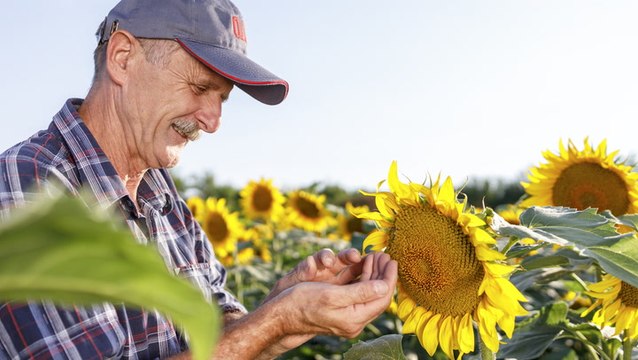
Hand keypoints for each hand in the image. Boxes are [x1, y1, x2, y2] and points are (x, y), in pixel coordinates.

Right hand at [275, 252, 396, 338]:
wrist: (281, 314)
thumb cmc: (303, 302)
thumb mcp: (332, 295)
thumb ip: (360, 292)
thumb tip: (384, 287)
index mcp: (353, 319)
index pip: (382, 298)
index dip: (389, 278)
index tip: (392, 260)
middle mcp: (353, 320)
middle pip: (378, 296)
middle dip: (382, 274)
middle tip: (384, 255)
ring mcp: (348, 317)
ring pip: (369, 294)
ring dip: (373, 274)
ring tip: (375, 257)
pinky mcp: (341, 311)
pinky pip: (359, 293)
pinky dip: (363, 278)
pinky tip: (362, 266)